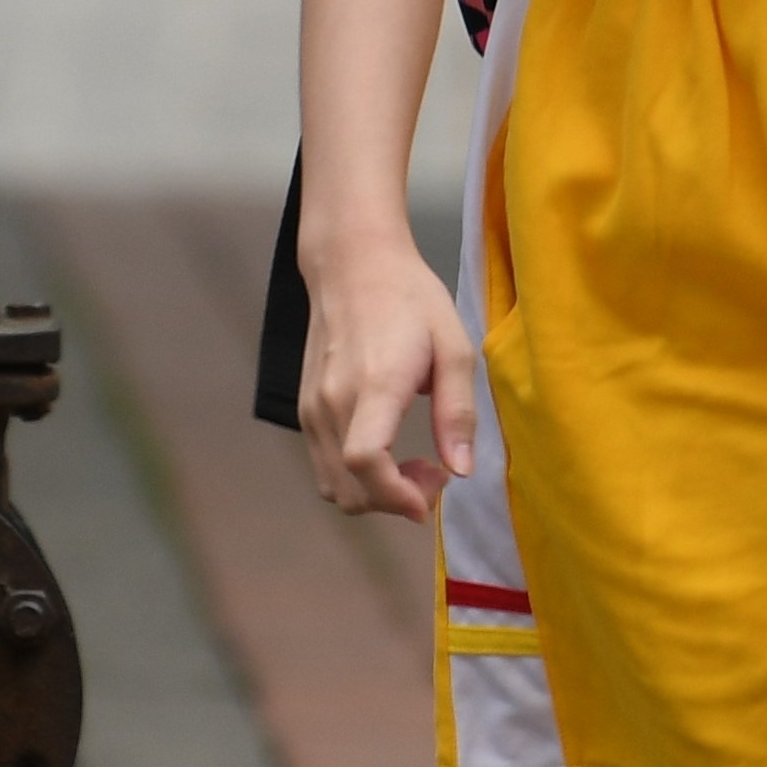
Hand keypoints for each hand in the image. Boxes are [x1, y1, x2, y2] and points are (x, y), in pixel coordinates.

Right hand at [294, 209, 478, 520]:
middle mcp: (332, 403)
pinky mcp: (305, 407)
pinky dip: (355, 479)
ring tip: (412, 464)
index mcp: (374, 386)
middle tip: (434, 474)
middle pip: (350, 490)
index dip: (397, 496)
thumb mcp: (454, 347)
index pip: (365, 462)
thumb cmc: (410, 299)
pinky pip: (324, 467)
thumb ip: (457, 412)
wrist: (352, 265)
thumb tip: (461, 470)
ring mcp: (312, 408)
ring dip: (375, 495)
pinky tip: (386, 452)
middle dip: (395, 502)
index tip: (431, 500)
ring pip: (334, 487)